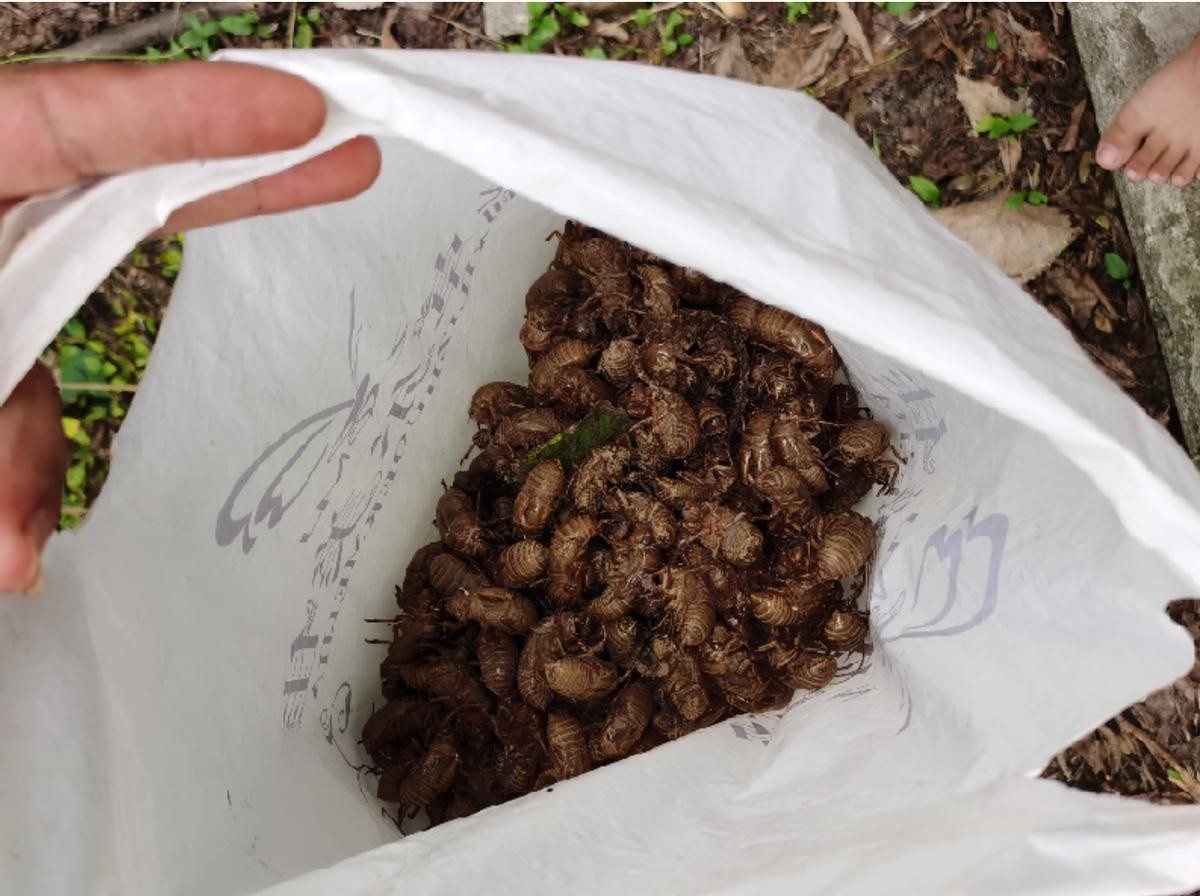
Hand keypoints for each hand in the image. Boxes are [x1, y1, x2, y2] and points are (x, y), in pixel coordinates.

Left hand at [0, 61, 380, 591]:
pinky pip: (12, 380)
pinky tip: (10, 540)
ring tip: (10, 543)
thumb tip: (21, 553)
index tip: (301, 112)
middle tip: (345, 150)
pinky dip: (21, 454)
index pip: (62, 121)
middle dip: (219, 177)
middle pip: (91, 185)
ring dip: (38, 434)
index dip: (186, 114)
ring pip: (40, 323)